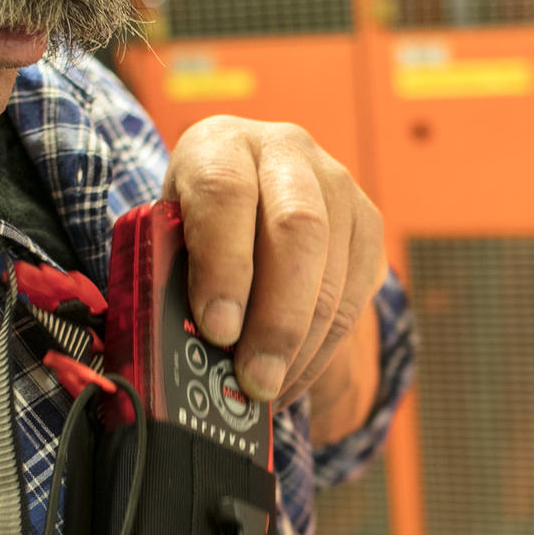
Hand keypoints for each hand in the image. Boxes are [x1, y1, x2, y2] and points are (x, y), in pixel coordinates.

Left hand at [164, 117, 386, 403]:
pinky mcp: (367, 225)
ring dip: (303, 345)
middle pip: (298, 230)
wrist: (245, 193)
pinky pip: (356, 297)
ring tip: (270, 390)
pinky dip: (323, 349)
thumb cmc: (192, 226)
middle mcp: (285, 151)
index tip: (217, 329)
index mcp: (220, 144)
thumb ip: (170, 279)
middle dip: (277, 317)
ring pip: (334, 270)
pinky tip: (292, 377)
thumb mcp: (165, 238)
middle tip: (255, 379)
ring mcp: (336, 185)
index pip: (226, 193)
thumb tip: (183, 355)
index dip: (224, 264)